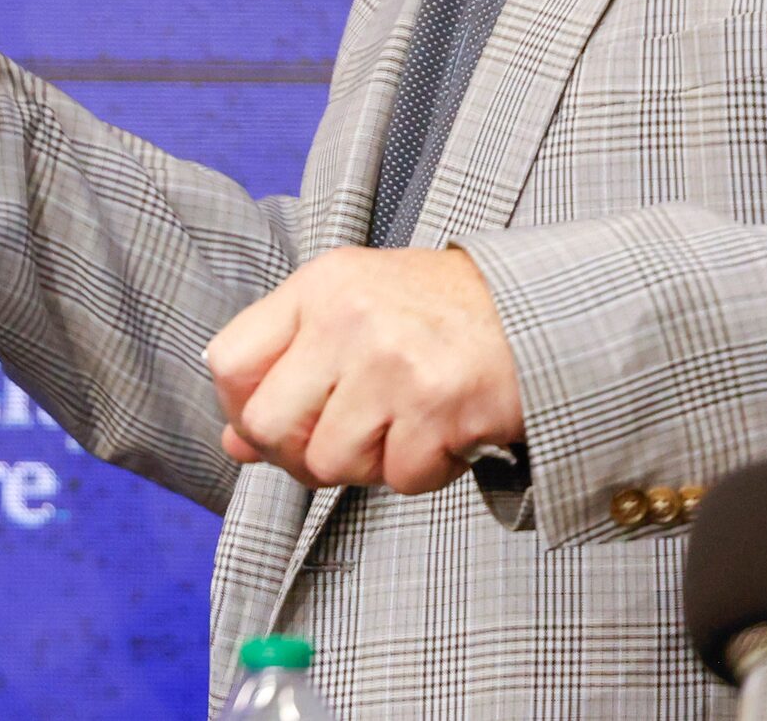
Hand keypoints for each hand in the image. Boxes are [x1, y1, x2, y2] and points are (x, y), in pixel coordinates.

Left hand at [205, 246, 524, 494]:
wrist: (538, 310)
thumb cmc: (440, 312)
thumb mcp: (353, 310)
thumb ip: (289, 367)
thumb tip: (235, 443)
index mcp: (318, 287)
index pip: (228, 362)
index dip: (241, 409)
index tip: (275, 422)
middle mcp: (346, 318)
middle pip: (267, 426)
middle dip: (299, 454)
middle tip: (342, 442)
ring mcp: (391, 363)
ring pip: (331, 463)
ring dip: (369, 464)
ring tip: (403, 428)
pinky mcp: (437, 406)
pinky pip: (399, 478)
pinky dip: (423, 470)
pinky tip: (442, 433)